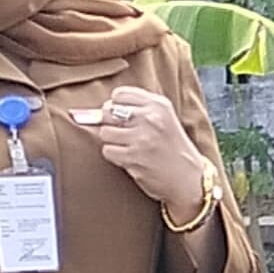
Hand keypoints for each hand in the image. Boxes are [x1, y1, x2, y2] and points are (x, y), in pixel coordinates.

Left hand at [87, 84, 211, 218]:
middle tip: (125, 134)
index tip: (125, 119)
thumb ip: (134, 109)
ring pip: (105, 132)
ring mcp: (142, 138)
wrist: (188, 178)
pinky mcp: (135, 157)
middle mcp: (151, 118)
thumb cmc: (171, 147)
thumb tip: (85, 113)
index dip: (116, 107)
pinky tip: (129, 159)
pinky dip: (115, 156)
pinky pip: (108, 151)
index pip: (120, 94)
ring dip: (112, 141)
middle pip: (108, 111)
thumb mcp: (163, 119)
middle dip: (111, 124)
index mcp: (159, 104)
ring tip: (128, 147)